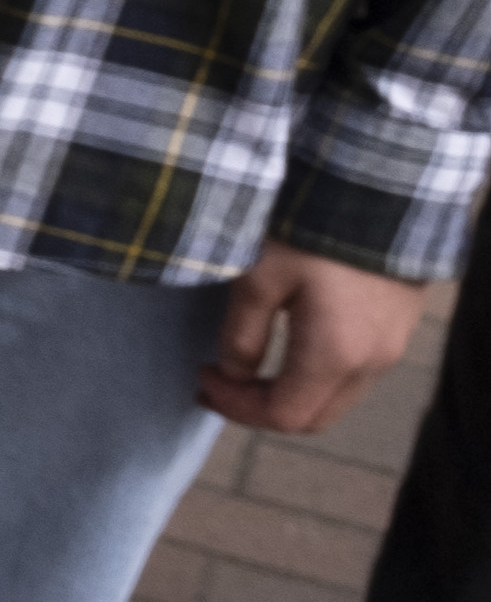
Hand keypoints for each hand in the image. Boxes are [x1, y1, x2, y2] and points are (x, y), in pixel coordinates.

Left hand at [202, 244, 429, 436]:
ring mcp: (393, 345)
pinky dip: (316, 376)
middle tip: (216, 382)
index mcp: (335, 355)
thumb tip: (233, 372)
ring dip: (289, 393)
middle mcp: (372, 361)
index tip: (201, 377)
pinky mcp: (400, 324)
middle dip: (259, 408)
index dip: (234, 407)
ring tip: (244, 368)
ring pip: (336, 397)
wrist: (382, 184)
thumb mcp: (258, 275)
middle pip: (313, 417)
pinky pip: (356, 373)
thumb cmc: (312, 224)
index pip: (282, 415)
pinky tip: (288, 347)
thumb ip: (243, 333)